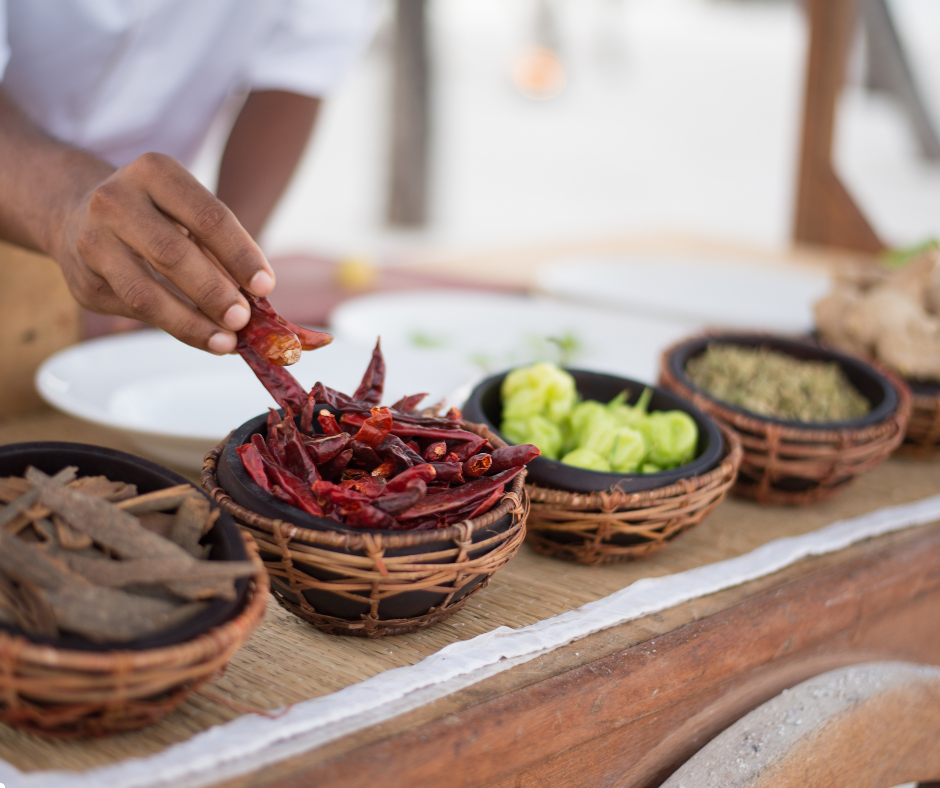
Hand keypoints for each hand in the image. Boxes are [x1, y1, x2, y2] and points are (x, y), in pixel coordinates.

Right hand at [53, 152, 275, 352]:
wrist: (75, 210)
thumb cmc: (154, 214)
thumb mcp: (186, 213)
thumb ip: (220, 251)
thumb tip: (257, 302)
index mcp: (154, 172)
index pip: (208, 216)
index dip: (240, 255)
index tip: (265, 286)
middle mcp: (115, 201)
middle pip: (174, 254)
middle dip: (215, 293)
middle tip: (244, 319)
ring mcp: (92, 241)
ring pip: (146, 294)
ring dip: (192, 323)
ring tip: (226, 341)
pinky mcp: (84, 281)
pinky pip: (134, 312)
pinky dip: (174, 328)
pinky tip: (202, 336)